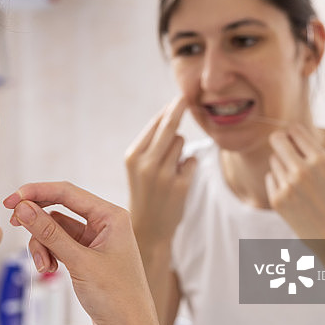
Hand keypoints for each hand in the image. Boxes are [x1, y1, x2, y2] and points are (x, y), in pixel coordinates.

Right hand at [3, 182, 162, 324]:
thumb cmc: (116, 298)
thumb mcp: (79, 262)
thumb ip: (50, 233)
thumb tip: (24, 208)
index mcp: (112, 216)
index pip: (67, 192)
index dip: (37, 192)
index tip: (12, 199)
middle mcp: (105, 224)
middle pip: (59, 207)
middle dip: (37, 218)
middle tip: (13, 223)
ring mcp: (95, 241)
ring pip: (55, 229)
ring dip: (42, 244)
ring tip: (44, 267)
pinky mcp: (86, 258)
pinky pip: (59, 245)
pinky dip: (49, 255)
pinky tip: (49, 271)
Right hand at [125, 96, 196, 250]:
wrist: (148, 228)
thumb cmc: (145, 191)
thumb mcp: (138, 166)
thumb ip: (151, 142)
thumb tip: (170, 112)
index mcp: (132, 156)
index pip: (155, 125)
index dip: (168, 110)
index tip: (179, 96)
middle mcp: (146, 164)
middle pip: (169, 127)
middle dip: (178, 109)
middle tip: (185, 96)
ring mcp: (164, 175)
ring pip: (181, 143)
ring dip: (180, 150)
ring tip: (169, 168)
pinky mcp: (180, 186)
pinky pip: (191, 160)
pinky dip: (188, 165)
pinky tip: (179, 179)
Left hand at [266, 125, 324, 251]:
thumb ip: (313, 158)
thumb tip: (289, 138)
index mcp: (322, 160)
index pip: (294, 130)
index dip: (293, 133)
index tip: (294, 138)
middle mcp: (302, 170)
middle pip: (277, 140)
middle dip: (280, 142)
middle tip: (285, 148)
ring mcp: (287, 186)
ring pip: (274, 161)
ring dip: (282, 166)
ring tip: (300, 183)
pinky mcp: (277, 200)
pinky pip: (271, 179)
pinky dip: (278, 183)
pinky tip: (294, 196)